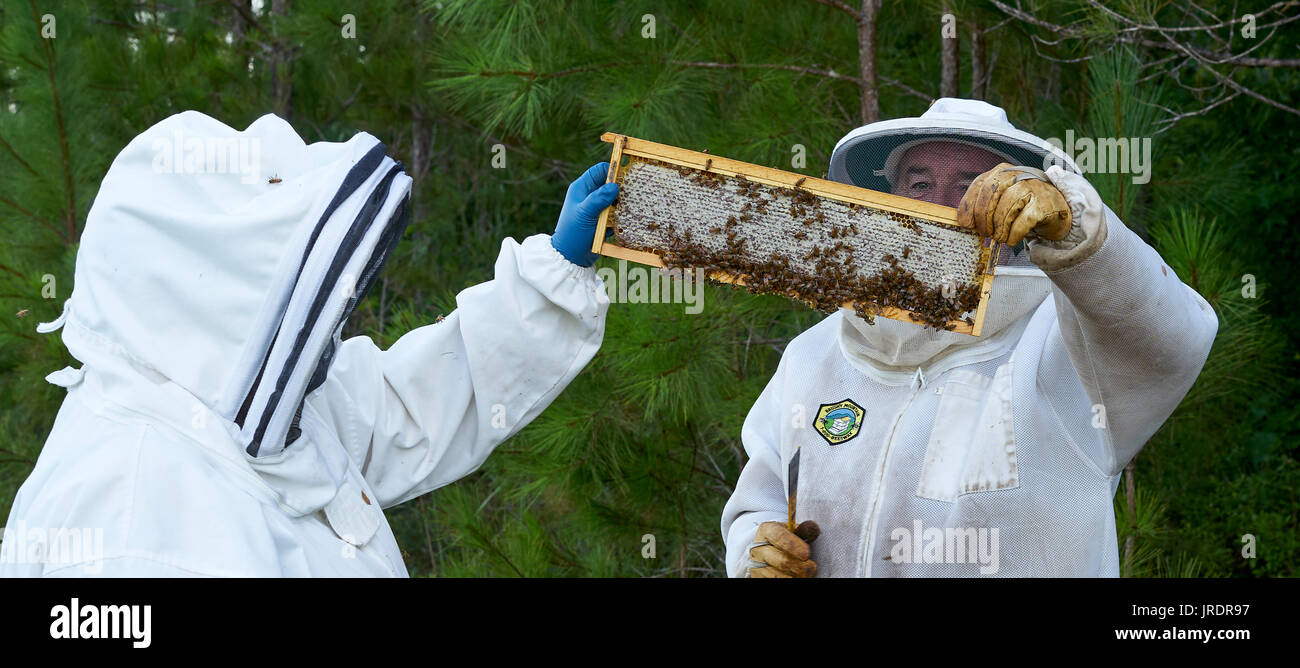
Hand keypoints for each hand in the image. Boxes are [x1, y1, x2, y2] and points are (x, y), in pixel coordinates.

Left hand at [551, 162, 619, 266]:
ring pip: (615, 199)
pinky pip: (616, 213)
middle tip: (630, 195)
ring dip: (622, 204)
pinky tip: (625, 221)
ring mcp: (596, 208)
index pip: (599, 170)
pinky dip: (621, 216)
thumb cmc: (573, 234)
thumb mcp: (585, 214)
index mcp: (582, 188)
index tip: (624, 180)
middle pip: (610, 184)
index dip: (612, 172)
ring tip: (628, 209)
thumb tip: (615, 186)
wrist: (571, 258)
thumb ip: (599, 198)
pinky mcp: (603, 220)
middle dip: (620, 189)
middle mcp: (589, 195)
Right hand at [749, 520, 819, 577]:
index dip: (794, 545)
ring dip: (796, 576)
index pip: (779, 536)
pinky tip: (796, 577)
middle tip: (812, 567)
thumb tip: (814, 529)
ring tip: (806, 574)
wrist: (766, 551)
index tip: (806, 554)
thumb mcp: (791, 531)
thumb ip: (804, 530)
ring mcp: (757, 564)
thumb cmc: (783, 540)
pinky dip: (790, 580)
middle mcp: (758, 548)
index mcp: (766, 530)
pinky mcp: (758, 577)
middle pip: (781, 560)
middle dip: (800, 566)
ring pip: (778, 576)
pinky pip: (775, 581)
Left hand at [957, 163, 1071, 246]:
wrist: (1055, 209)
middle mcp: (1016, 175)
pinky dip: (1014, 234)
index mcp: (1002, 172)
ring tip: (999, 238)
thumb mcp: (1001, 200)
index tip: (966, 224)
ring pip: (1006, 207)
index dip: (969, 205)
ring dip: (999, 228)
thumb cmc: (1023, 205)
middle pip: (991, 193)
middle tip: (985, 233)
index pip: (980, 184)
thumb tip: (965, 221)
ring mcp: (1032, 187)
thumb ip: (984, 204)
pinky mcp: (1043, 203)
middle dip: (984, 217)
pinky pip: (1023, 221)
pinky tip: (1011, 240)